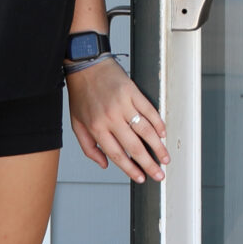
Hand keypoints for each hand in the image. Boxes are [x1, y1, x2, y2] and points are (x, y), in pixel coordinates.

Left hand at [66, 59, 169, 182]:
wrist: (86, 66)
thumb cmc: (81, 95)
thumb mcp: (77, 124)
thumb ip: (88, 147)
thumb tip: (104, 164)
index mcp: (96, 128)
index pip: (117, 154)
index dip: (130, 169)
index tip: (140, 178)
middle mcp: (111, 118)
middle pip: (134, 146)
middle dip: (149, 163)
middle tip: (158, 174)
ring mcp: (123, 105)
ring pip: (145, 130)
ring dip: (158, 146)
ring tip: (165, 157)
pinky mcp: (133, 92)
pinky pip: (149, 110)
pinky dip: (158, 123)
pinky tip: (163, 133)